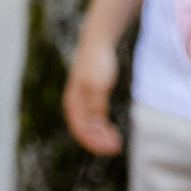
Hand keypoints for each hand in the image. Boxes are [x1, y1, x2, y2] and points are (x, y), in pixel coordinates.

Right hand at [63, 33, 123, 156]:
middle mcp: (75, 105)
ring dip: (100, 137)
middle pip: (84, 131)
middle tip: (116, 147)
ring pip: (89, 127)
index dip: (95, 142)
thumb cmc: (97, 62)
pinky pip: (93, 119)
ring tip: (116, 142)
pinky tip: (110, 131)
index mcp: (73, 103)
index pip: (81, 131)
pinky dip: (101, 127)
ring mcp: (82, 102)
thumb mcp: (99, 85)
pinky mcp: (90, 98)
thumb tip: (97, 123)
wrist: (97, 43)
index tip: (112, 148)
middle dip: (99, 142)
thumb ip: (96, 105)